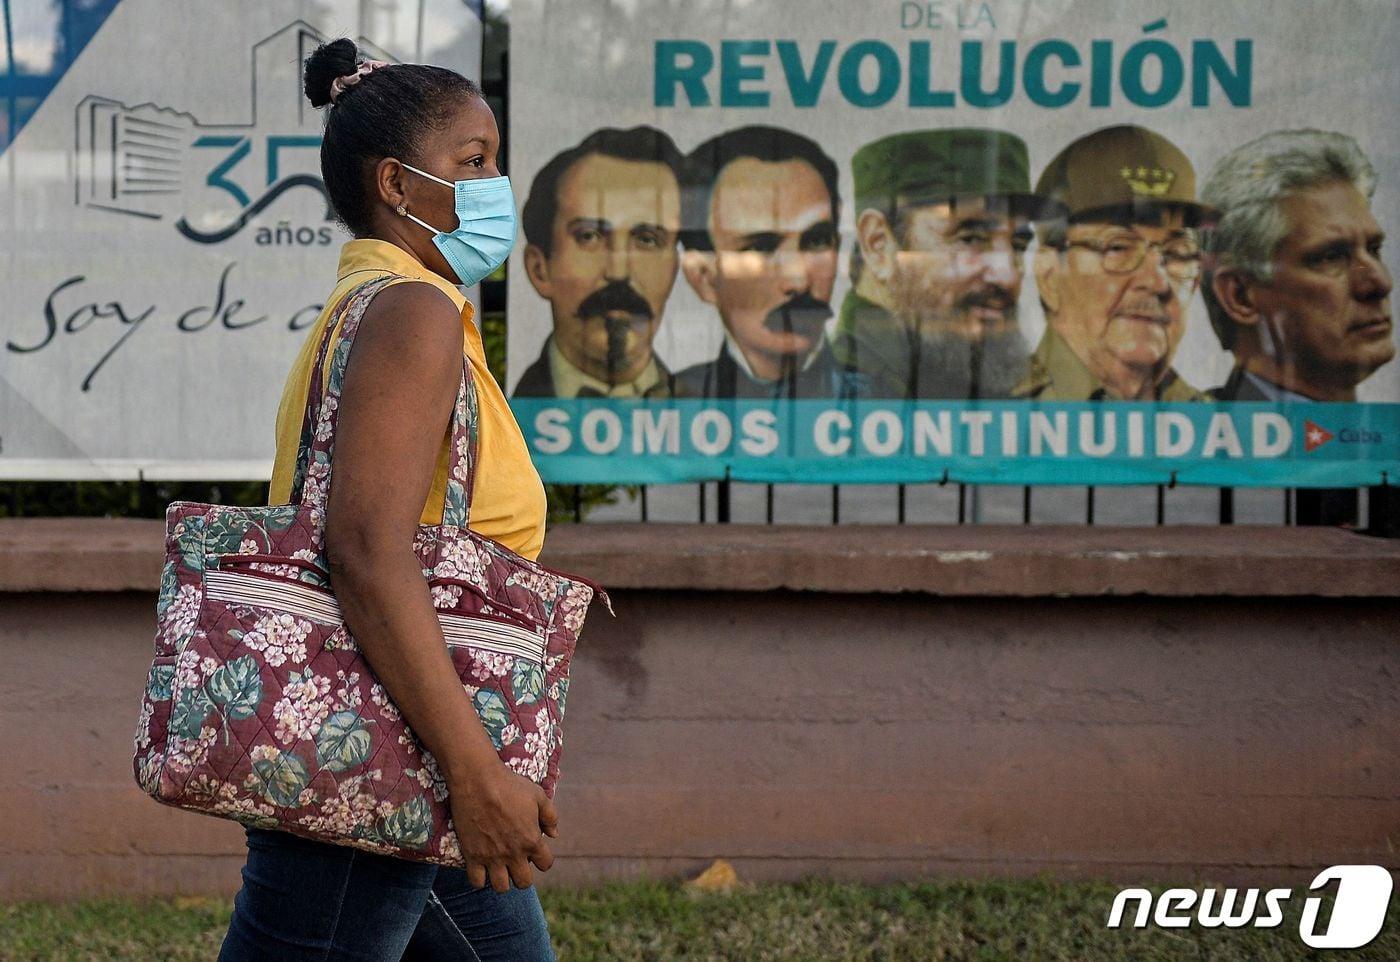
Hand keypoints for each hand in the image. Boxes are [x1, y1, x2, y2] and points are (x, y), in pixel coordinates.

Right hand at [450, 765, 557, 891]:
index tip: (535, 852)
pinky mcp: (472, 855)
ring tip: (499, 867)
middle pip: (524, 882)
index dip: (543, 860)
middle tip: (516, 862)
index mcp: (532, 840)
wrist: (478, 780)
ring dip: (502, 879)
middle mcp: (514, 853)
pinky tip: (481, 866)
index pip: (545, 865)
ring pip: (501, 887)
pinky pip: (477, 881)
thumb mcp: (538, 795)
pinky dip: (480, 878)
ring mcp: (492, 857)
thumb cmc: (510, 785)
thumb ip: (550, 817)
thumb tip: (554, 835)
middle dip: (523, 875)